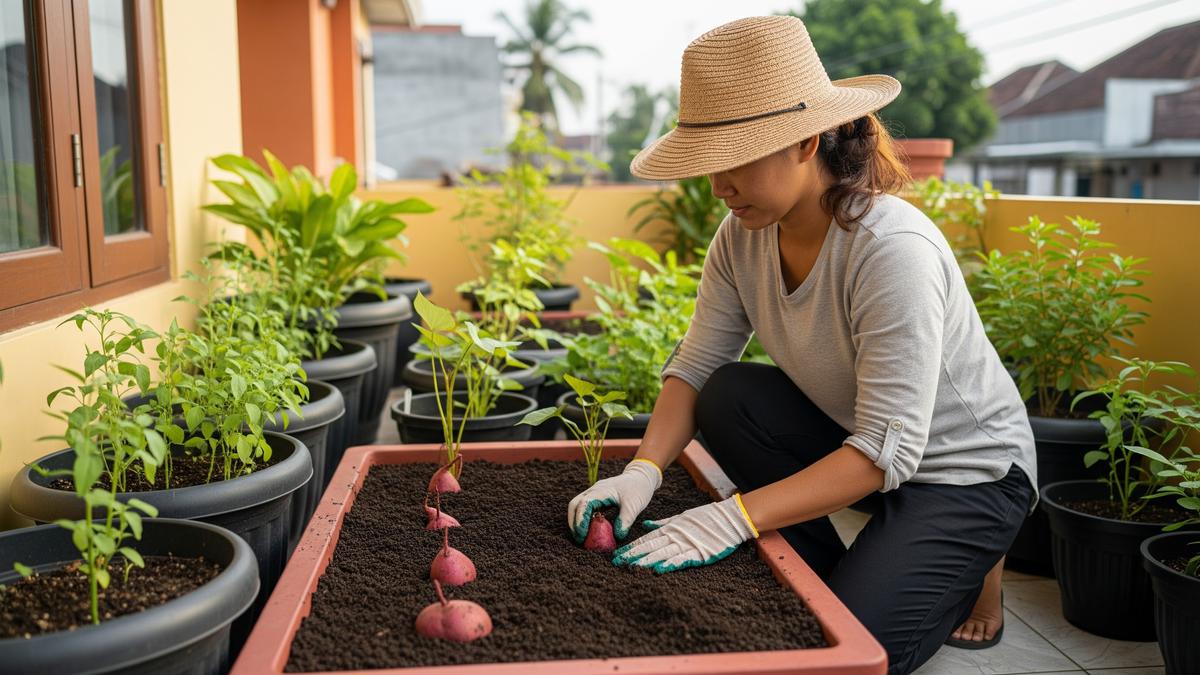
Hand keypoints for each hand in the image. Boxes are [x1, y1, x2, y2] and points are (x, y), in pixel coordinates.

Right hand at [567, 459, 661, 542]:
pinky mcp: (597, 498)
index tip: (583, 535)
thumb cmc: (638, 489)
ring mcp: (594, 493)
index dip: (580, 520)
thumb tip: (617, 537)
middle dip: (573, 522)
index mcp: (601, 490)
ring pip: (578, 506)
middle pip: (574, 505)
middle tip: (579, 539)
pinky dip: (584, 519)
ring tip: (582, 537)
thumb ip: (625, 521)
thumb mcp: (634, 506)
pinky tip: (589, 530)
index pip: (583, 504)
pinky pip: (585, 508)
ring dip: (577, 521)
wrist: (641, 477)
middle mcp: (594, 490)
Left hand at [612, 494, 758, 572]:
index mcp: (670, 529)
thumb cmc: (707, 518)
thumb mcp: (681, 517)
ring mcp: (687, 545)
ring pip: (662, 554)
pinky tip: (658, 570)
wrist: (731, 518)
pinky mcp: (700, 553)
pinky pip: (682, 560)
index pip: (646, 540)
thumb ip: (663, 523)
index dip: (631, 547)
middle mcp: (675, 537)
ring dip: (646, 562)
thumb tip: (646, 526)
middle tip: (616, 563)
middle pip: (650, 548)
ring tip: (631, 568)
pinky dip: (670, 564)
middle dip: (632, 556)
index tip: (617, 554)